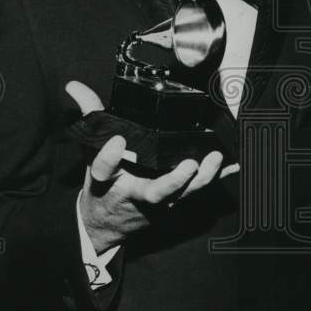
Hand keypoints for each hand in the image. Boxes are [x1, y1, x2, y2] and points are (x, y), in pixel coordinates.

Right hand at [66, 81, 238, 253]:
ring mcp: (157, 202)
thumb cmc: (102, 183)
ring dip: (202, 179)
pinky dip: (217, 178)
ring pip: (182, 194)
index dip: (109, 157)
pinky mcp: (174, 202)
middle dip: (173, 181)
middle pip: (155, 192)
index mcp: (108, 180)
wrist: (106, 223)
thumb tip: (75, 87)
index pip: (104, 169)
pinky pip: (198, 191)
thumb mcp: (89, 151)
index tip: (117, 142)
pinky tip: (235, 166)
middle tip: (188, 165)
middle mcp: (134, 194)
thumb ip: (89, 117)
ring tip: (214, 159)